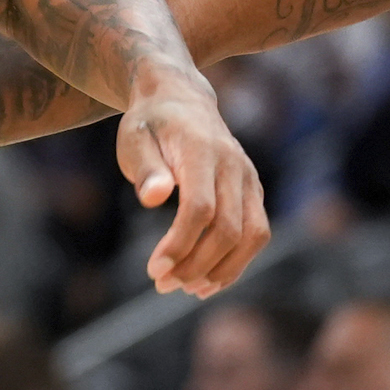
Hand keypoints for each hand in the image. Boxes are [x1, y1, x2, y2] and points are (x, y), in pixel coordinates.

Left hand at [118, 75, 269, 296]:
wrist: (181, 101)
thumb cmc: (150, 124)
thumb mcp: (134, 138)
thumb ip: (145, 168)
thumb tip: (154, 198)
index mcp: (202, 150)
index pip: (200, 207)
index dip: (180, 243)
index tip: (154, 270)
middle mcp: (234, 164)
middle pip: (228, 228)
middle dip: (195, 264)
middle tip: (161, 284)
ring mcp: (248, 178)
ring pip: (252, 235)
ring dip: (221, 270)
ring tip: (185, 289)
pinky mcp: (253, 191)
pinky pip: (256, 233)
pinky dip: (237, 262)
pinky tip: (207, 281)